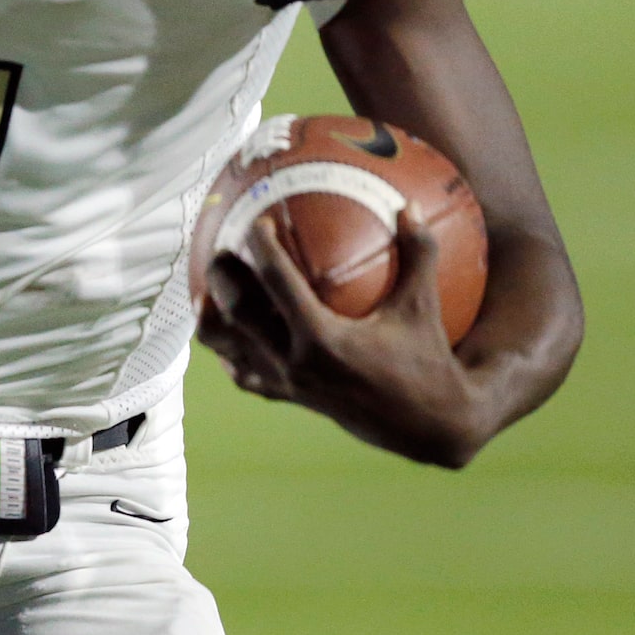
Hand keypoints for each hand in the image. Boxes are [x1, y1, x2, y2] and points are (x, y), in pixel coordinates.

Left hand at [200, 213, 489, 466]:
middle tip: (221, 249)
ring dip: (213, 318)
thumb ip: (418, 254)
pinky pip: (243, 374)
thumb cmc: (427, 362)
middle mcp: (295, 362)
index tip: (257, 221)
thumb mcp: (422, 307)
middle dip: (223, 278)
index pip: (278, 282)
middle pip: (237, 313)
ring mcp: (286, 383)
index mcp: (323, 339)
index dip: (263, 248)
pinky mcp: (286, 397)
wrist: (425, 426)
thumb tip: (408, 207)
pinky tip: (227, 332)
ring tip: (207, 291)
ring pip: (228, 348)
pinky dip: (230, 352)